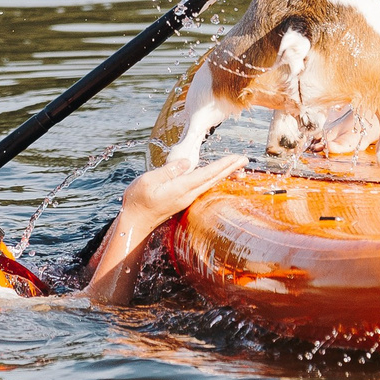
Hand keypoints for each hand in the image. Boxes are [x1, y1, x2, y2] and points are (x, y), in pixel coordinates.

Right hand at [86, 153, 246, 304]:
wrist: (134, 222)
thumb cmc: (138, 200)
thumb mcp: (149, 180)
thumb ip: (169, 171)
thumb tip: (187, 163)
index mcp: (181, 188)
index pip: (207, 174)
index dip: (224, 165)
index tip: (238, 158)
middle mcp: (187, 194)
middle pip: (213, 179)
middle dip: (229, 168)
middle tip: (245, 159)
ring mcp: (186, 198)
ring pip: (210, 183)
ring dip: (223, 173)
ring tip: (236, 165)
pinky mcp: (182, 199)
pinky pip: (203, 186)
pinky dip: (213, 178)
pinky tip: (216, 175)